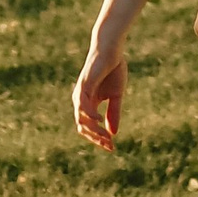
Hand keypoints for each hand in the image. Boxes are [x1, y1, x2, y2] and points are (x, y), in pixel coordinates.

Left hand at [73, 32, 126, 151]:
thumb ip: (113, 113)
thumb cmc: (113, 69)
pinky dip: (89, 114)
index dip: (99, 138)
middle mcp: (81, 101)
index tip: (111, 147)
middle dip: (96, 138)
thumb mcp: (116, 95)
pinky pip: (82, 104)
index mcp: (88, 104)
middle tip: (109, 145)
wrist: (111, 49)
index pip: (89, 128)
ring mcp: (81, 93)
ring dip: (93, 130)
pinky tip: (98, 120)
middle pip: (83, 127)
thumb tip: (113, 134)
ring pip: (81, 119)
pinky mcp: (84, 85)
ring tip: (105, 137)